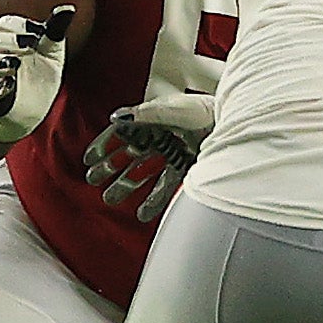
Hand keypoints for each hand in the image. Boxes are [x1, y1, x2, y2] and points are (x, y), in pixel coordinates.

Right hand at [0, 6, 74, 143]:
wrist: (28, 110)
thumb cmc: (36, 75)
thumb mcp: (50, 53)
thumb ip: (54, 31)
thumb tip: (68, 8)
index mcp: (5, 39)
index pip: (6, 24)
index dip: (22, 25)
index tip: (39, 32)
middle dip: (11, 40)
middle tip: (30, 44)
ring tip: (16, 63)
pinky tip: (8, 84)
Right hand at [83, 92, 218, 224]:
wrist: (232, 124)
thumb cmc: (203, 110)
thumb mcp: (172, 110)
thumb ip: (145, 115)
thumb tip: (116, 118)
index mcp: (153, 120)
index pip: (122, 133)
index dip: (105, 145)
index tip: (89, 159)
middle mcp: (161, 137)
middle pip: (129, 154)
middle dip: (110, 167)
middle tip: (92, 181)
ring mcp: (173, 154)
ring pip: (143, 172)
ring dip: (126, 185)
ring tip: (110, 199)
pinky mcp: (186, 169)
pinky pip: (165, 186)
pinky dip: (153, 200)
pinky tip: (141, 213)